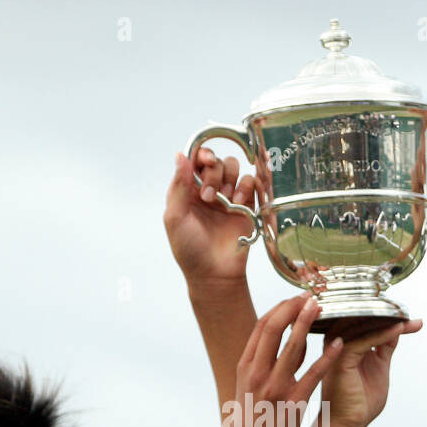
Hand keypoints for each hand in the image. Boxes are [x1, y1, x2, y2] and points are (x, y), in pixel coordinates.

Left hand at [164, 147, 257, 286]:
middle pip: (215, 161)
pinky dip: (246, 187)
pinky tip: (238, 204)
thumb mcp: (175, 218)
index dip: (201, 153)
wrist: (215, 274)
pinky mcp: (247, 205)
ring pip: (233, 167)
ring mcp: (228, 196)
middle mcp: (207, 189)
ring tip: (225, 201)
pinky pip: (250, 181)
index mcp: (187, 190)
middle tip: (209, 197)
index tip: (206, 160)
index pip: (194, 159)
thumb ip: (178, 186)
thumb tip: (180, 155)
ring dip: (229, 179)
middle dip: (213, 174)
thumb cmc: (190, 250)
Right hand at [229, 294, 341, 426]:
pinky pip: (313, 374)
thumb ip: (268, 362)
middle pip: (273, 328)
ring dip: (307, 323)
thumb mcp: (251, 385)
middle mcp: (258, 373)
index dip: (279, 308)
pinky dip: (326, 357)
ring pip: (292, 346)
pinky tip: (340, 344)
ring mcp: (274, 387)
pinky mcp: (293, 402)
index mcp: (246, 366)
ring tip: (322, 306)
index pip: (261, 327)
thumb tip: (291, 338)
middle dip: (292, 308)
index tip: (295, 298)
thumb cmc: (254, 416)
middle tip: (310, 295)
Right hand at [320, 318, 422, 426]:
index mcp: (344, 345)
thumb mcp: (379, 367)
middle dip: (388, 316)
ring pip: (361, 325)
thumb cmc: (359, 402)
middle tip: (410, 315)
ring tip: (407, 319)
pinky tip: (399, 329)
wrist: (348, 425)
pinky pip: (364, 340)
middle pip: (362, 320)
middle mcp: (338, 344)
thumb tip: (396, 328)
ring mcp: (337, 350)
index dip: (388, 318)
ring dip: (386, 321)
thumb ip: (384, 347)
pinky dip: (383, 333)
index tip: (411, 319)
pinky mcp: (341, 359)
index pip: (365, 323)